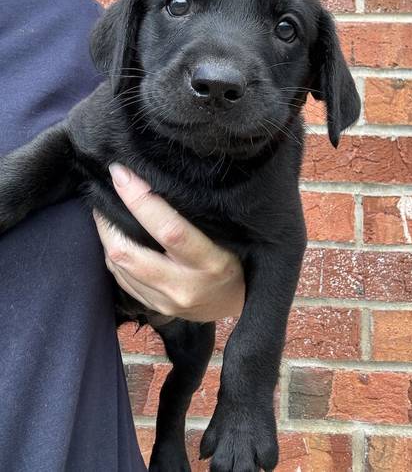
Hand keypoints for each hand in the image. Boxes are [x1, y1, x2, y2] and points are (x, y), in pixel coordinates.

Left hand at [93, 163, 244, 321]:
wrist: (239, 305)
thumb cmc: (235, 259)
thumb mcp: (227, 238)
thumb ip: (195, 219)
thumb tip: (156, 183)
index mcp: (209, 263)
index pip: (168, 229)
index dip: (140, 200)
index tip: (121, 173)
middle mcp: (183, 286)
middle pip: (129, 253)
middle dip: (107, 221)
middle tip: (101, 194)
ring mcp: (165, 301)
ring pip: (119, 266)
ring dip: (105, 236)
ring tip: (103, 212)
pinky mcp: (154, 308)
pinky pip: (121, 279)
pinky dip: (113, 254)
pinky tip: (113, 238)